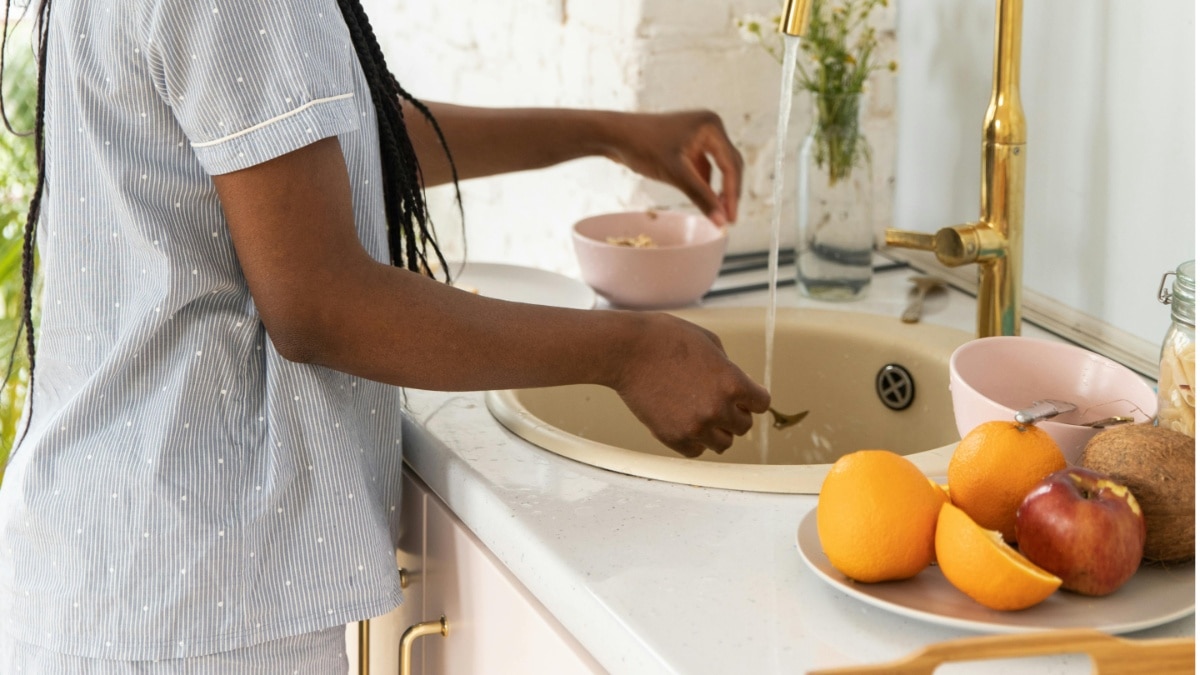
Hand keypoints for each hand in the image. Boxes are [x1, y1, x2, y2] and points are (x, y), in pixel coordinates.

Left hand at [602, 110, 742, 226]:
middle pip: (729, 165)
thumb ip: (701, 197)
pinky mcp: (686, 144)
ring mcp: (698, 135)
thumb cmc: (643, 147)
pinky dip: (704, 184)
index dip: (733, 194)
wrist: (613, 135)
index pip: (731, 165)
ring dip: (717, 190)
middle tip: (728, 219)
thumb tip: (722, 222)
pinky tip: (702, 201)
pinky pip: (703, 167)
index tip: (731, 219)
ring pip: (717, 168)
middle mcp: (709, 127)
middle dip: (729, 192)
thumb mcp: (676, 174)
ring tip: (717, 214)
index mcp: (711, 126)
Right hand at [611, 313, 769, 457]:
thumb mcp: (710, 342)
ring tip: (702, 416)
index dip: (753, 398)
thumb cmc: (666, 338)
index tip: (743, 397)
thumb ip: (728, 368)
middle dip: (734, 414)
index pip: (762, 404)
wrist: (628, 350)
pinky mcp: (673, 437)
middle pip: (744, 426)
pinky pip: (696, 451)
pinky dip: (695, 441)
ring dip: (717, 431)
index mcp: (733, 382)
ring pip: (723, 444)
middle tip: (717, 403)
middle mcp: (718, 409)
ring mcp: (696, 426)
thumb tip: (737, 388)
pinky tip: (687, 424)